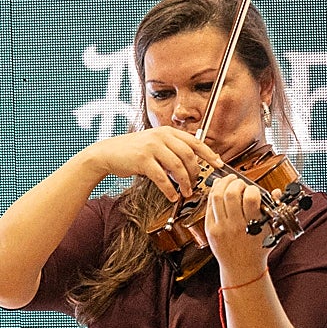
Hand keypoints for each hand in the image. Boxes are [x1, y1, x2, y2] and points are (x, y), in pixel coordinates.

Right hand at [78, 126, 222, 200]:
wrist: (107, 153)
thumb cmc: (134, 151)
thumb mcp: (156, 144)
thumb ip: (173, 150)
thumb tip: (195, 163)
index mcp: (167, 131)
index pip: (195, 142)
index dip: (209, 154)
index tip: (219, 165)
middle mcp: (161, 136)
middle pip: (189, 156)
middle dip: (196, 173)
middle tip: (196, 184)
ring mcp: (152, 147)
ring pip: (178, 167)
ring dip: (185, 183)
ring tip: (186, 192)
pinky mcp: (142, 159)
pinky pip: (162, 178)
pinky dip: (170, 189)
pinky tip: (172, 196)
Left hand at [205, 174, 269, 285]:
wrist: (242, 268)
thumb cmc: (258, 249)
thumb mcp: (271, 231)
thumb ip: (274, 210)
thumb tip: (276, 192)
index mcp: (252, 226)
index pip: (251, 198)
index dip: (253, 189)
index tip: (255, 191)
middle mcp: (235, 226)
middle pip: (230, 194)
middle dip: (236, 183)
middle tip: (240, 183)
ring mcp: (220, 227)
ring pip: (216, 196)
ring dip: (223, 184)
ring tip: (229, 181)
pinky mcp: (210, 229)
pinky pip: (209, 206)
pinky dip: (213, 193)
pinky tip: (219, 189)